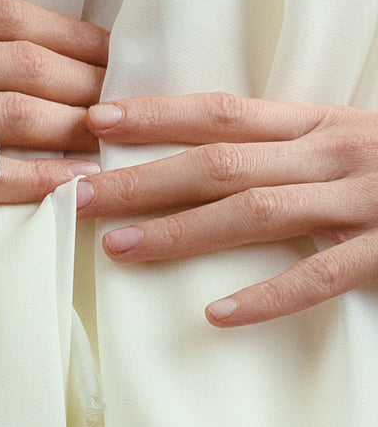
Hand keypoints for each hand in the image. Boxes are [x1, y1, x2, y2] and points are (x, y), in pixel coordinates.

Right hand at [0, 0, 105, 241]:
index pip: (2, 15)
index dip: (65, 31)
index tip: (104, 47)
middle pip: (25, 63)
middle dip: (89, 80)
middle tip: (133, 98)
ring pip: (15, 118)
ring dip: (76, 130)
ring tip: (122, 145)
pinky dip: (34, 184)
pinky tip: (73, 191)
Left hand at [76, 92, 377, 326]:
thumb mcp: (339, 137)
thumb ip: (278, 143)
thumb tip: (197, 155)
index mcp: (314, 123)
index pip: (219, 111)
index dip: (156, 115)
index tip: (95, 122)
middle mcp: (329, 153)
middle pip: (217, 163)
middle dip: (142, 180)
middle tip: (77, 197)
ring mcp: (362, 200)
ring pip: (256, 212)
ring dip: (182, 232)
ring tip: (119, 249)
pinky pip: (323, 275)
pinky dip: (268, 295)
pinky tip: (216, 314)